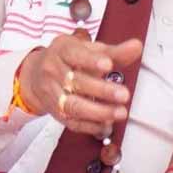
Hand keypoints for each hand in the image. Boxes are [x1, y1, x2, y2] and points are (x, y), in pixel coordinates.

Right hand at [19, 35, 141, 136]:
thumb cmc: (69, 58)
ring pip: (72, 105)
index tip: (108, 64)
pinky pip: (71, 122)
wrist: (35, 74)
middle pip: (77, 82)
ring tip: (120, 112)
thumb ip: (114, 51)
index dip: (91, 60)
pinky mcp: (55, 112)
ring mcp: (52, 93)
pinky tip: (107, 125)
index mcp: (63, 50)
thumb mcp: (88, 49)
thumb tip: (137, 47)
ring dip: (98, 111)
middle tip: (124, 94)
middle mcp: (54, 71)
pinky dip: (90, 126)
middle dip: (102, 90)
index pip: (75, 54)